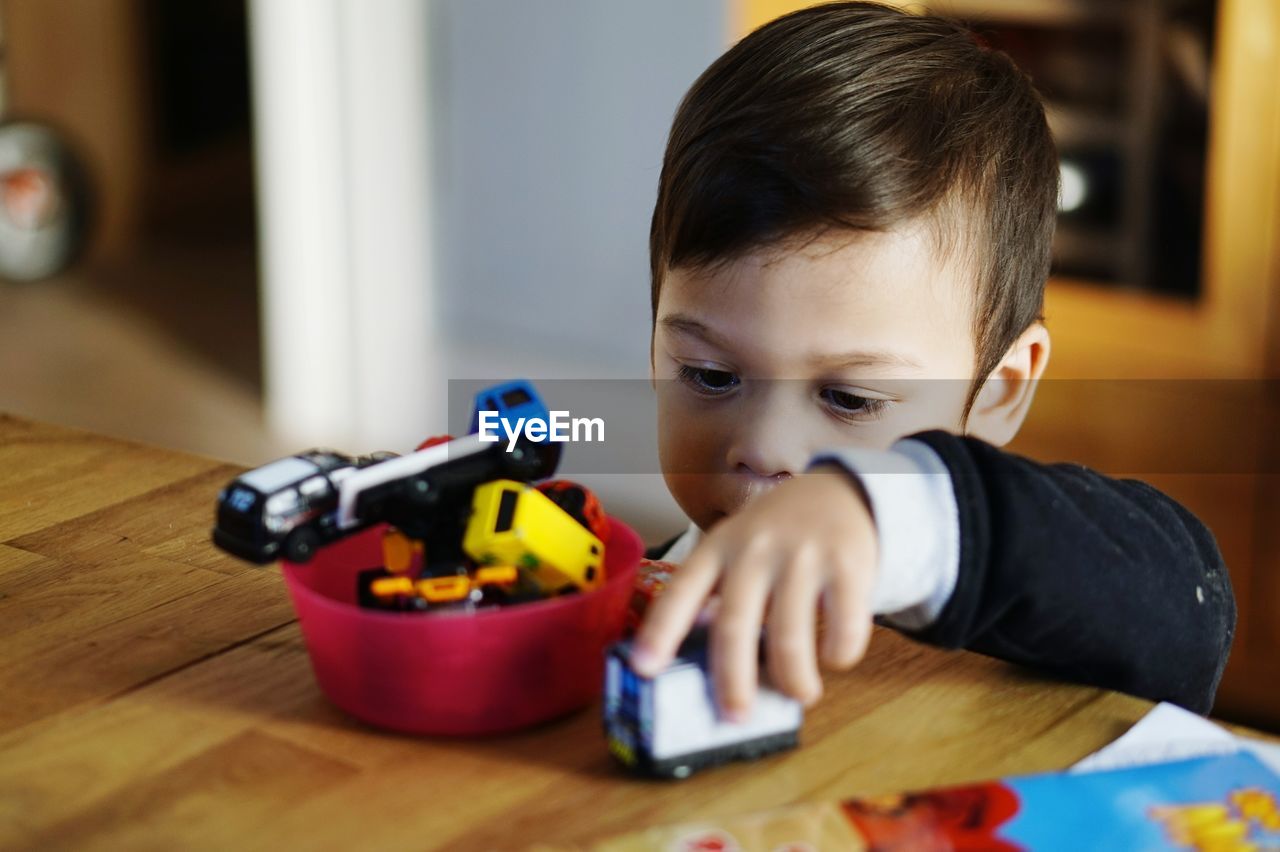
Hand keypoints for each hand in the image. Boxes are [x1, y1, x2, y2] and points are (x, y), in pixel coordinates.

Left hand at [631, 465, 878, 719]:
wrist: (839, 492)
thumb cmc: (777, 537)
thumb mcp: (737, 550)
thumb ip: (721, 595)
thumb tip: (711, 670)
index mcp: (719, 548)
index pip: (681, 592)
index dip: (660, 632)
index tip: (644, 669)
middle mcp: (754, 549)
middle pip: (734, 624)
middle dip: (732, 681)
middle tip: (735, 717)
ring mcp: (801, 554)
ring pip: (788, 636)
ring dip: (794, 679)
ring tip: (801, 693)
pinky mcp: (847, 564)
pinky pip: (842, 628)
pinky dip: (839, 655)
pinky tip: (835, 656)